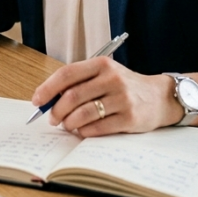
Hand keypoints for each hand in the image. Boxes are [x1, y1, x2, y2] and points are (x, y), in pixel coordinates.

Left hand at [32, 58, 179, 135]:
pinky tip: (82, 131)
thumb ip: (80, 82)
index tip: (37, 100)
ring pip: (83, 113)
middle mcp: (112, 79)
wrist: (160, 97)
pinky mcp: (130, 118)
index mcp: (102, 64)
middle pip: (72, 96)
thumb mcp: (104, 75)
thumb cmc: (125, 86)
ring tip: (67, 125)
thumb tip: (49, 99)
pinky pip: (98, 128)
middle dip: (56, 110)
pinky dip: (85, 131)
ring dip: (69, 123)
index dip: (48, 88)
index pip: (67, 74)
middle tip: (52, 119)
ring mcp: (122, 98)